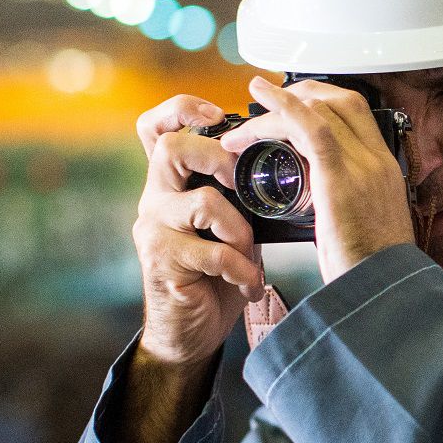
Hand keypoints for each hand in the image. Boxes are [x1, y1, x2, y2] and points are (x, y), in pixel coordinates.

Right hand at [131, 94, 265, 368]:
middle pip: (172, 148)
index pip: (157, 127)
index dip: (182, 109)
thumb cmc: (213, 277)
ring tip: (249, 253)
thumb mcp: (228, 227)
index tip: (217, 113)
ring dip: (239, 228)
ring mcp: (155, 230)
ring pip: (202, 202)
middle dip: (218, 157)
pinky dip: (241, 269)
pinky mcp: (163, 262)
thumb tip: (287, 164)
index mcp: (172, 183)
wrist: (188, 333)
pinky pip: (212, 253)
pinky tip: (248, 283)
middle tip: (241, 183)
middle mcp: (155, 199)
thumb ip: (237, 195)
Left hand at [221, 75, 414, 282]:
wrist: (381, 292)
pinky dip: (283, 109)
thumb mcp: (366, 226)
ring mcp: (362, 166)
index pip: (358, 115)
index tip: (298, 101)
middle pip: (342, 101)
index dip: (325, 100)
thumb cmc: (369, 270)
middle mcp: (377, 162)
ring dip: (280, 104)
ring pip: (321, 110)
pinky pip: (310, 127)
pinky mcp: (340, 178)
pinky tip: (262, 103)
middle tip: (269, 99)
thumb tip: (323, 199)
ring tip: (251, 108)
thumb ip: (348, 203)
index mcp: (385, 171)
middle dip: (302, 92)